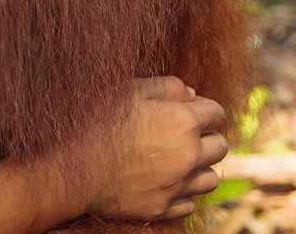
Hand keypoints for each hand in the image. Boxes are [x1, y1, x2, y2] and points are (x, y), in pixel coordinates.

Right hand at [78, 76, 227, 221]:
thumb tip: (192, 95)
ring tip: (179, 159)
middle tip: (186, 134)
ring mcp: (177, 186)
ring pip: (211, 178)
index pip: (217, 113)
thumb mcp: (130, 90)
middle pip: (221, 147)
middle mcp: (188, 156)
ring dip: (200, 167)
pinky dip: (182, 192)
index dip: (206, 109)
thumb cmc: (99, 123)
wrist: (74, 169)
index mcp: (184, 122)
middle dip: (208, 137)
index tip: (192, 110)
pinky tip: (165, 180)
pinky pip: (189, 203)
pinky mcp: (163, 208)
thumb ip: (167, 86)